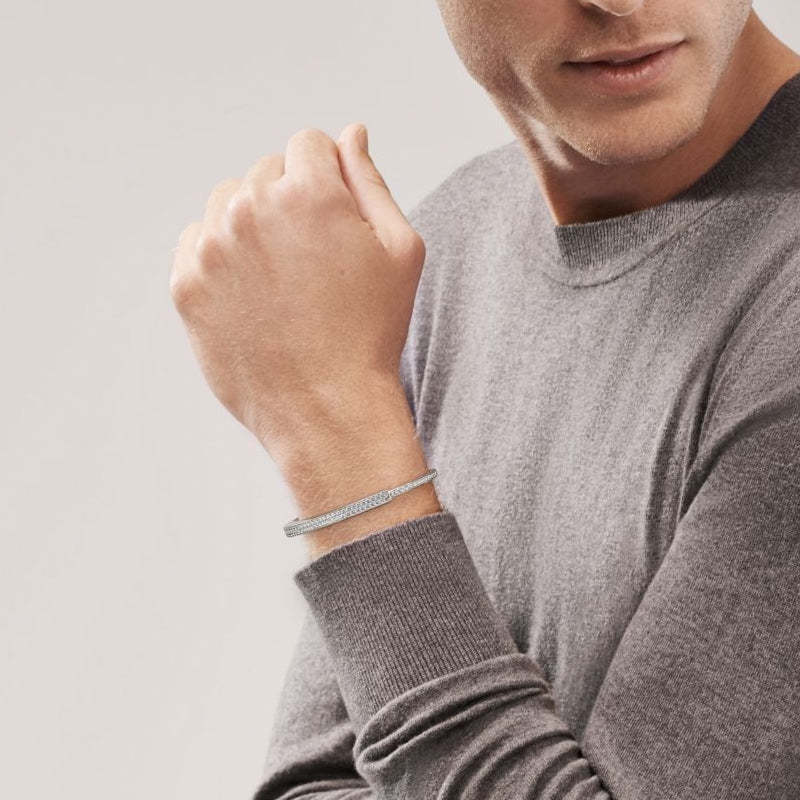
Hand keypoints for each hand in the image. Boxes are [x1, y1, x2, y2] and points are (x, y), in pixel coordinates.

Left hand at [169, 123, 424, 458]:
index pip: (308, 144)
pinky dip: (220, 253)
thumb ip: (371, 181)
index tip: (333, 218)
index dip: (327, 176)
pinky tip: (251, 290)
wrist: (326, 409)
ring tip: (281, 274)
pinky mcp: (186, 285)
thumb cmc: (371, 332)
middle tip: (312, 259)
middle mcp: (252, 209)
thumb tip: (352, 133)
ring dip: (252, 222)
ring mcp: (212, 248)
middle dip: (290, 200)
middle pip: (266, 170)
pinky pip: (197, 240)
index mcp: (309, 193)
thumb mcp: (399, 251)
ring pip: (228, 201)